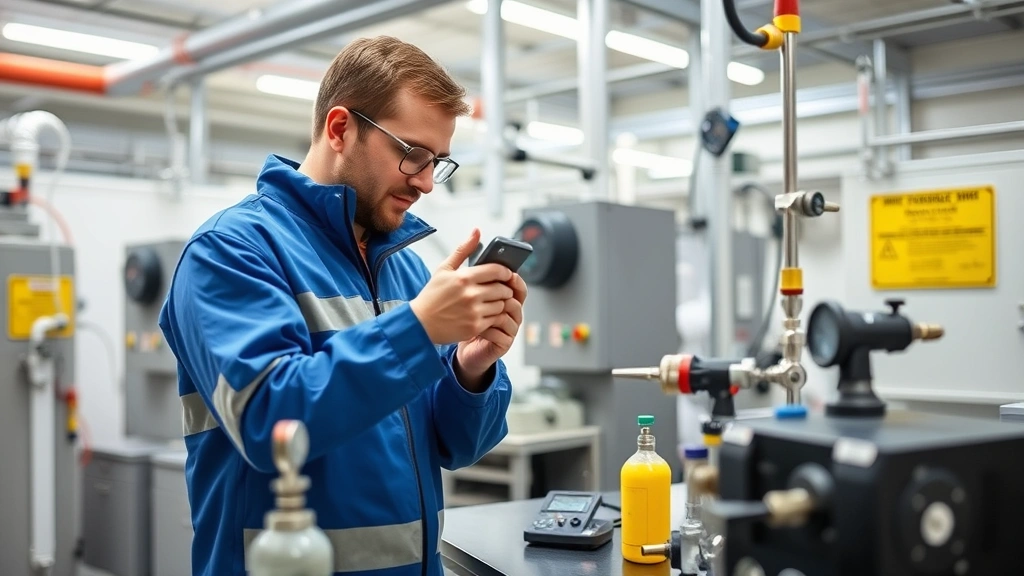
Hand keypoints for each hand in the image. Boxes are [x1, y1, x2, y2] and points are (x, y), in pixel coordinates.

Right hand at [410, 228, 513, 344]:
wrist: (420, 324)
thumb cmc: (432, 295)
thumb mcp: (444, 268)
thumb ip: (463, 249)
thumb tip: (477, 230)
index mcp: (464, 277)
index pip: (496, 270)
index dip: (506, 272)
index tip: (506, 273)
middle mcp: (471, 295)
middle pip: (502, 288)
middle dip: (504, 288)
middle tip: (500, 288)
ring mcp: (474, 312)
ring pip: (501, 304)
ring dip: (501, 302)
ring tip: (493, 301)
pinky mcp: (475, 327)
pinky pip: (495, 319)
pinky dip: (494, 316)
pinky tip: (486, 313)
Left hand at [455, 271, 527, 382]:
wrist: (458, 340)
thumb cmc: (464, 316)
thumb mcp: (468, 293)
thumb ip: (476, 273)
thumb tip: (476, 243)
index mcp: (506, 299)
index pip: (518, 287)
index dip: (514, 279)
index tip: (506, 272)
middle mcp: (511, 314)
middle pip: (517, 300)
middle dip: (504, 293)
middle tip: (490, 289)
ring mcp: (510, 329)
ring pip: (510, 315)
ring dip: (494, 310)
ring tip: (478, 309)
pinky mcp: (504, 343)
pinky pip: (501, 333)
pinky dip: (488, 328)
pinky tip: (475, 326)